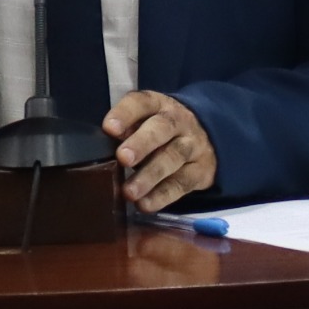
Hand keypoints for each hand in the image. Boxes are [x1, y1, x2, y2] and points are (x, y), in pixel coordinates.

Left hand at [104, 90, 216, 212]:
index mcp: (158, 105)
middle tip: (123, 157)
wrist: (206, 139)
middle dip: (142, 143)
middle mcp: (179, 122)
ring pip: (173, 157)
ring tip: (129, 191)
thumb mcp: (145, 122)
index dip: (125, 114)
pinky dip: (162, 195)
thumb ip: (126, 131)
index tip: (109, 128)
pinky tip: (144, 204)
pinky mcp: (201, 171)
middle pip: (162, 128)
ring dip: (150, 175)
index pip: (142, 103)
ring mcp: (193, 146)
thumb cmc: (161, 132)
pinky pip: (182, 183)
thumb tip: (101, 148)